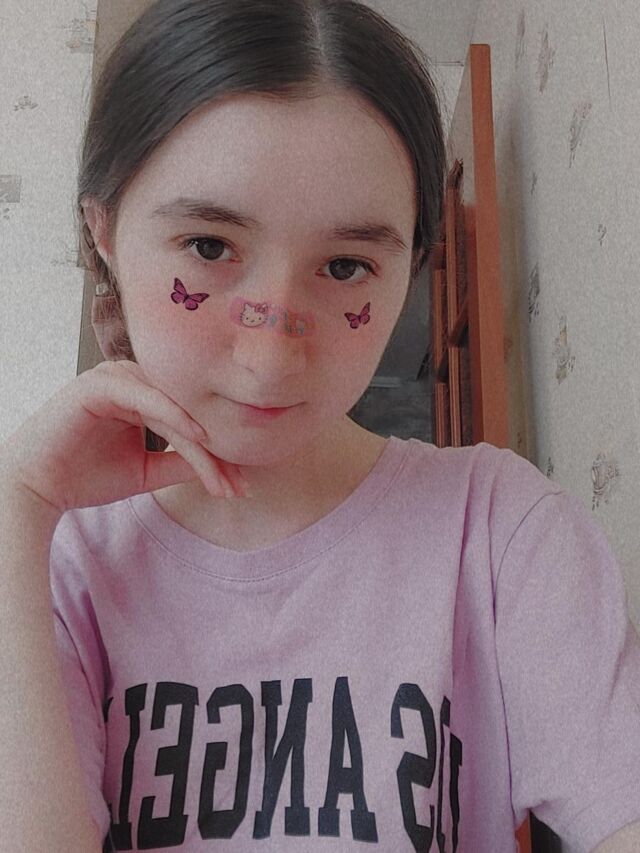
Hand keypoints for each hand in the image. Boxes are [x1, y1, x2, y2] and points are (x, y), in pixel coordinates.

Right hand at [0, 359, 247, 513]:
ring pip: (171, 407)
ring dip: (199, 441)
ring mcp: (115, 378)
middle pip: (186, 413)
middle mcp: (132, 380)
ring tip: (222, 473)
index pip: (190, 421)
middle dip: (215, 453)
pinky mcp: (99, 384)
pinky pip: (145, 396)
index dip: (217, 456)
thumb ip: (181, 463)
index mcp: (143, 394)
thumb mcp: (146, 470)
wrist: (39, 488)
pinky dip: (172, 413)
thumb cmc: (86, 476)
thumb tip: (226, 469)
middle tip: (238, 485)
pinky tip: (197, 434)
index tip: (240, 486)